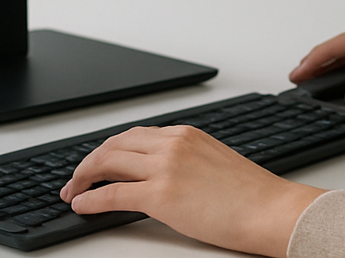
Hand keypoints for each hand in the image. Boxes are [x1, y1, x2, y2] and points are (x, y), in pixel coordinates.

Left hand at [60, 125, 325, 257]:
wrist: (270, 209)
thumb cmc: (251, 195)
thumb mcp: (214, 162)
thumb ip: (186, 160)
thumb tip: (161, 176)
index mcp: (186, 134)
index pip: (135, 135)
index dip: (110, 150)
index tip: (99, 163)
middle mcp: (173, 144)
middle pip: (114, 145)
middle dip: (90, 162)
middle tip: (77, 178)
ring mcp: (165, 167)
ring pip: (107, 163)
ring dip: (84, 177)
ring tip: (73, 192)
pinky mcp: (161, 195)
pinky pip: (112, 194)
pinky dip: (91, 198)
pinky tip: (82, 204)